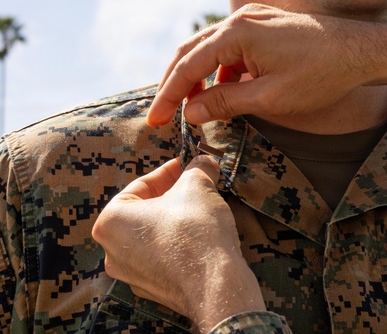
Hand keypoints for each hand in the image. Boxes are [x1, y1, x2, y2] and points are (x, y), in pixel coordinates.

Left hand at [92, 156, 264, 332]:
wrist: (213, 282)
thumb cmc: (195, 230)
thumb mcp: (198, 185)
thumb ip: (198, 168)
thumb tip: (204, 161)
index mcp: (111, 221)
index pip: (141, 185)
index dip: (169, 171)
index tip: (188, 165)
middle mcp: (112, 250)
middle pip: (144, 211)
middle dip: (172, 196)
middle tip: (196, 186)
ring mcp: (130, 274)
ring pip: (153, 236)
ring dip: (175, 220)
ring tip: (201, 210)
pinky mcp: (152, 289)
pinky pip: (163, 258)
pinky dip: (178, 245)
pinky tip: (201, 237)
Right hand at [146, 4, 386, 126]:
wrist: (362, 51)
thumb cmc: (321, 74)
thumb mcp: (270, 97)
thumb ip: (225, 103)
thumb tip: (190, 111)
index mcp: (237, 32)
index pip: (188, 64)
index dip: (169, 95)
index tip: (156, 120)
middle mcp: (242, 18)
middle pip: (192, 50)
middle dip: (177, 83)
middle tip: (165, 114)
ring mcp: (255, 17)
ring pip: (212, 48)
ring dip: (201, 77)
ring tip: (197, 108)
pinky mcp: (267, 23)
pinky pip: (233, 46)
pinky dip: (224, 69)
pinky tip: (229, 92)